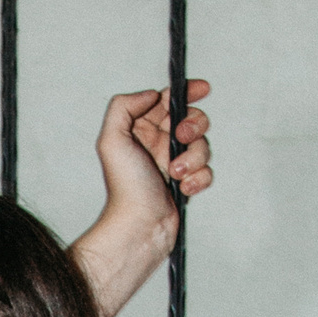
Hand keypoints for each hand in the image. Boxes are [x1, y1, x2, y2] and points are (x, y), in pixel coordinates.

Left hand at [97, 79, 213, 225]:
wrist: (138, 227)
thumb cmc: (125, 188)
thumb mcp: (112, 140)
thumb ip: (124, 106)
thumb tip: (151, 95)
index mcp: (141, 129)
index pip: (168, 100)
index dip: (187, 92)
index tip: (202, 89)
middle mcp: (158, 143)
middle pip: (192, 119)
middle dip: (194, 126)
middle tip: (181, 137)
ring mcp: (173, 162)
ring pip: (201, 145)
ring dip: (193, 158)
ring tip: (175, 173)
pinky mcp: (185, 181)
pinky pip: (205, 171)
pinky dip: (198, 178)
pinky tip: (184, 187)